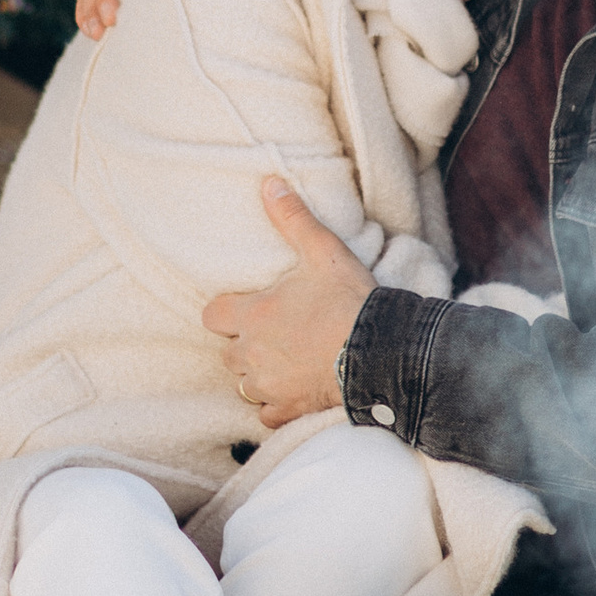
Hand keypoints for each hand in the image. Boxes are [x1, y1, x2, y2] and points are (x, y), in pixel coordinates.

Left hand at [203, 179, 374, 429]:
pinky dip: (277, 404)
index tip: (250, 308)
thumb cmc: (350, 302)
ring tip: (289, 361)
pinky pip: (266, 412)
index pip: (212, 315)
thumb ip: (293, 219)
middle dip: (245, 344)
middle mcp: (252, 354)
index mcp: (254, 315)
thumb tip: (269, 183)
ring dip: (260, 374)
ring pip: (245, 383)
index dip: (227, 311)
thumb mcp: (324, 252)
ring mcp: (268, 385)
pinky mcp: (287, 410)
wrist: (383, 353)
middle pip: (227, 352)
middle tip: (276, 334)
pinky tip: (297, 389)